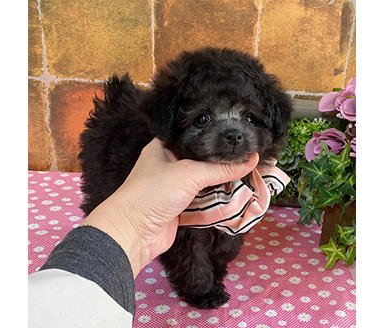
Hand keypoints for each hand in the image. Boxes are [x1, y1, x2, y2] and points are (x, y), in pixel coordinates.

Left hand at [82, 138, 258, 276]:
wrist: (133, 233)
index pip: (193, 136)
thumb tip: (251, 160)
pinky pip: (202, 200)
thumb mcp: (190, 174)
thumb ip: (221, 168)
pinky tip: (235, 193)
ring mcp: (173, 188)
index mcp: (163, 148)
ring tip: (248, 172)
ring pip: (203, 182)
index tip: (235, 134)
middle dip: (221, 161)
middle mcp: (168, 165)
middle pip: (201, 160)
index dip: (213, 135)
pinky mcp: (179, 207)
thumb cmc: (152, 193)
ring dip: (221, 182)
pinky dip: (215, 200)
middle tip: (246, 154)